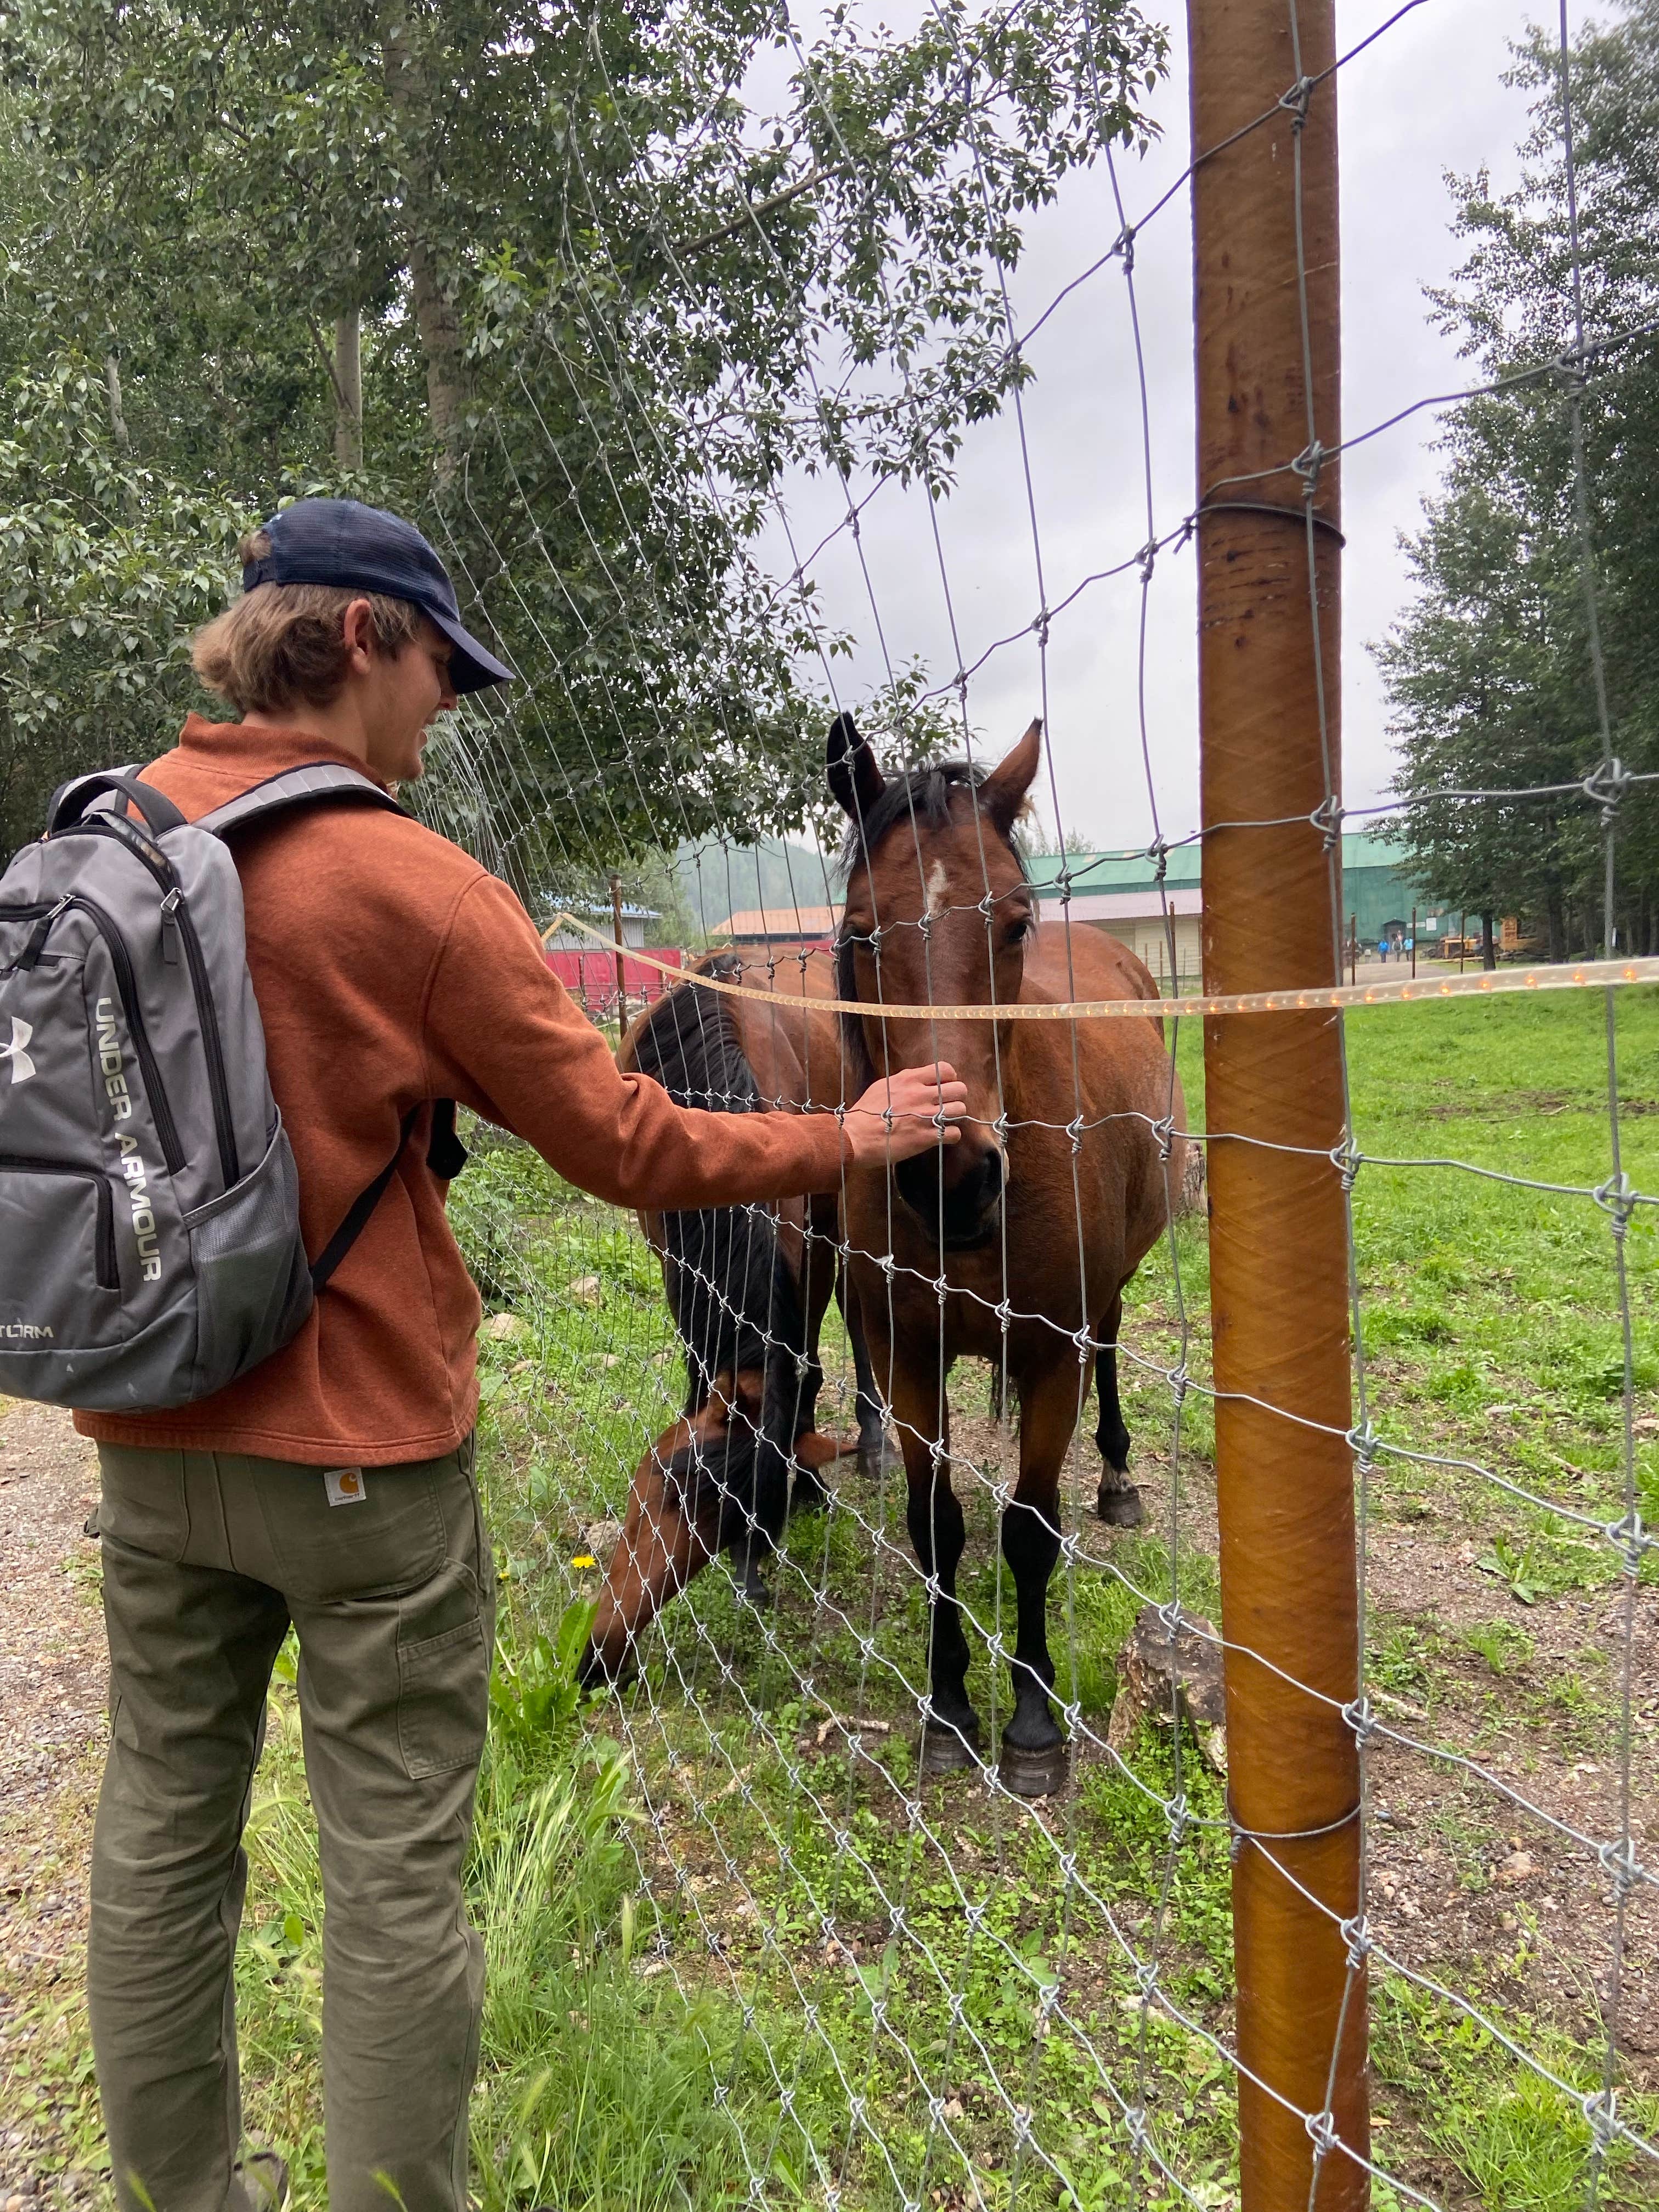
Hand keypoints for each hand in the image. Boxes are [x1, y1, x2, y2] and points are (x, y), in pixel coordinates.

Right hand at [844, 1062, 969, 1166]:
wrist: (855, 1137)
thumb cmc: (864, 1112)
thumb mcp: (883, 1086)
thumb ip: (904, 1082)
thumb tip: (918, 1081)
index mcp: (910, 1079)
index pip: (946, 1070)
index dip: (949, 1079)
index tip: (943, 1087)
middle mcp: (921, 1095)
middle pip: (960, 1089)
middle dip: (956, 1097)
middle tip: (947, 1105)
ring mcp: (926, 1116)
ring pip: (960, 1110)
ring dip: (954, 1116)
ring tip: (943, 1121)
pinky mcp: (927, 1137)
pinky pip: (954, 1133)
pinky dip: (951, 1136)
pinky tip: (941, 1136)